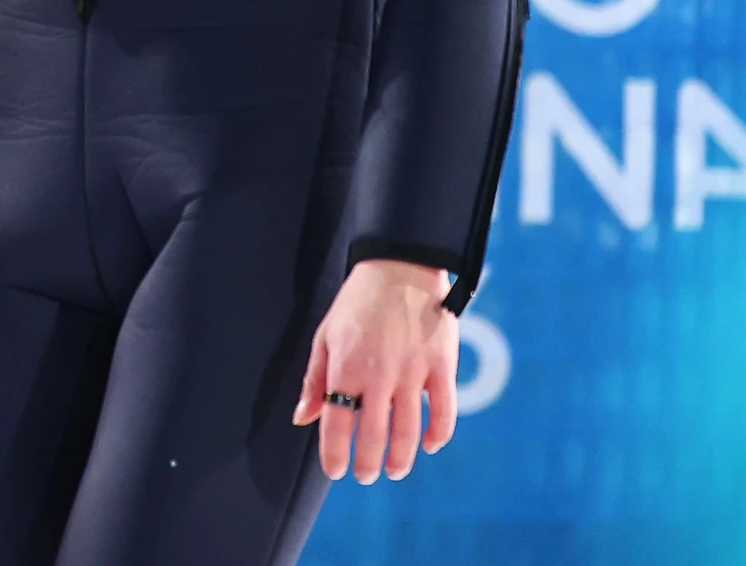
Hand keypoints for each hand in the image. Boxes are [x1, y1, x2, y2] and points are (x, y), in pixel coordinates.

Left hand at [294, 258, 458, 483]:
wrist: (399, 269)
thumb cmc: (356, 305)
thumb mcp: (325, 337)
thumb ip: (315, 381)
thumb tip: (302, 418)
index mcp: (346, 367)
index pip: (337, 423)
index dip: (335, 453)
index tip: (335, 472)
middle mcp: (379, 374)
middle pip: (374, 433)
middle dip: (368, 462)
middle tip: (365, 476)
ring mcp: (413, 372)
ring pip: (409, 429)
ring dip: (402, 457)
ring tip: (396, 471)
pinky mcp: (442, 366)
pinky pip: (443, 410)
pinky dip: (438, 434)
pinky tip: (429, 446)